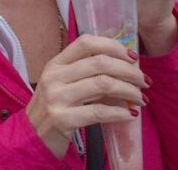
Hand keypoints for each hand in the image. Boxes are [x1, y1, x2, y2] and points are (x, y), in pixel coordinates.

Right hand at [26, 35, 148, 157]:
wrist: (32, 135)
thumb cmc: (53, 107)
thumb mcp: (62, 83)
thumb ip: (85, 72)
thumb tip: (124, 65)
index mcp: (55, 63)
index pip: (86, 43)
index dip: (113, 46)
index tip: (133, 57)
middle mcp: (54, 77)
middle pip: (100, 63)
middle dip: (129, 71)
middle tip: (145, 81)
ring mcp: (57, 98)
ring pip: (103, 85)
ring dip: (129, 91)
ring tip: (141, 99)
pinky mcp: (63, 119)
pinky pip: (99, 112)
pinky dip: (120, 112)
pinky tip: (131, 114)